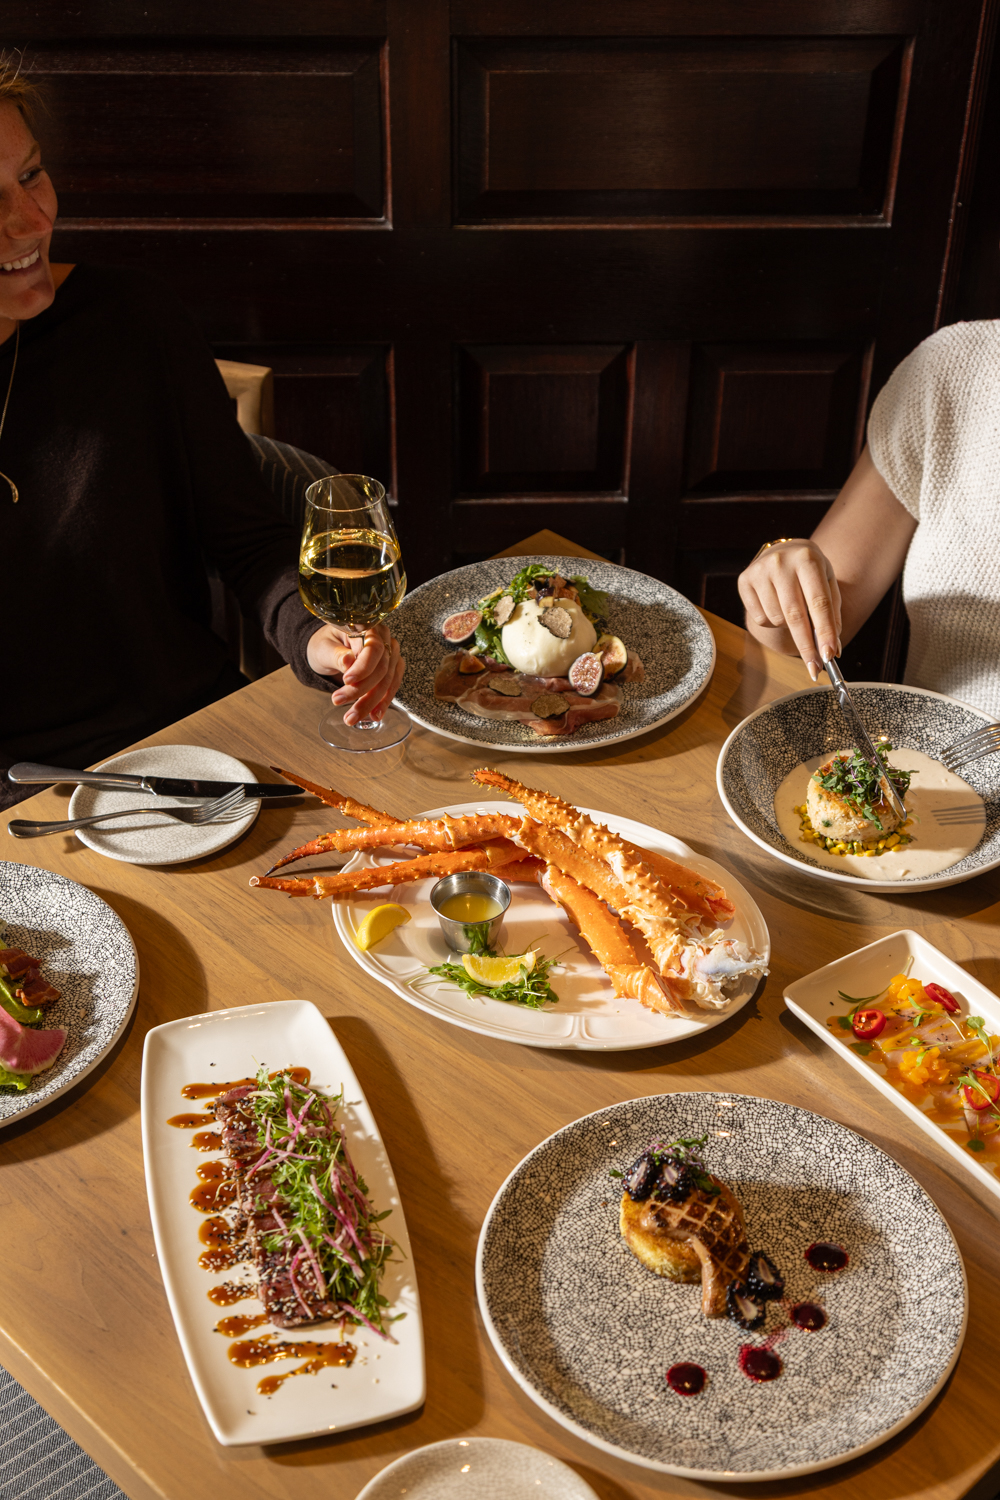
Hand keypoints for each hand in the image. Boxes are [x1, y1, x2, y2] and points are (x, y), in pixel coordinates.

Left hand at [306, 623, 404, 725]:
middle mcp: (383, 637)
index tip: (347, 681)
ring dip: (371, 702)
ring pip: (387, 680)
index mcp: (366, 626)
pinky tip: (373, 715)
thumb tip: (348, 661)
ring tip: (352, 717)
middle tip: (339, 701)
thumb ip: (336, 654)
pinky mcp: (392, 667)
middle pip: (381, 667)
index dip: (363, 667)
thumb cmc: (325, 645)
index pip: (373, 648)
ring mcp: (390, 652)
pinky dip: (382, 702)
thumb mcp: (323, 647)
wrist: (329, 650)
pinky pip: (392, 686)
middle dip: (362, 690)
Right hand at [738, 539, 841, 680]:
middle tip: (814, 668)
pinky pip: (760, 618)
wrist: (784, 552)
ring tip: (792, 609)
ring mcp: (760, 571)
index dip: (824, 632)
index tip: (829, 656)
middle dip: (806, 646)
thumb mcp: (827, 584)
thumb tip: (832, 650)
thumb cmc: (810, 573)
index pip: (819, 603)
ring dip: (788, 627)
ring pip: (777, 619)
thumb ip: (832, 615)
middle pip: (795, 615)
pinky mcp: (744, 580)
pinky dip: (772, 621)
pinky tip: (775, 605)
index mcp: (808, 559)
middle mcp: (781, 562)